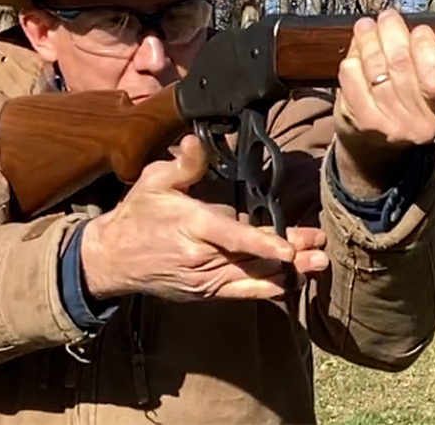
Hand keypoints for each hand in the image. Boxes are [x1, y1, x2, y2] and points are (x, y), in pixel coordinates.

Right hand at [79, 134, 327, 301]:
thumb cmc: (137, 215)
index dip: (263, 244)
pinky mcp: (205, 293)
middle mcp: (200, 258)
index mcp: (191, 226)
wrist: (112, 259)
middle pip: (252, 258)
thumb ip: (183, 164)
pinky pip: (241, 293)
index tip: (290, 249)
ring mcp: (204, 280)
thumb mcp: (154, 181)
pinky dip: (267, 289)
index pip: (233, 238)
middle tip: (322, 251)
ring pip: (252, 278)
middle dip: (291, 255)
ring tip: (317, 266)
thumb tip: (196, 141)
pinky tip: (292, 282)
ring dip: (287, 274)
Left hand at [333, 9, 434, 189]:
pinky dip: (353, 57)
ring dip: (369, 39)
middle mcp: (421, 126)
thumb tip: (408, 25)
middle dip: (393, 32)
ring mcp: (388, 126)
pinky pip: (351, 76)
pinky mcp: (359, 121)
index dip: (426, 48)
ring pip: (374, 67)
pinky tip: (357, 51)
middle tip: (389, 17)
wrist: (379, 143)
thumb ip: (431, 57)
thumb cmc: (413, 101)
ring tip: (368, 27)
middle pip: (401, 66)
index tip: (421, 30)